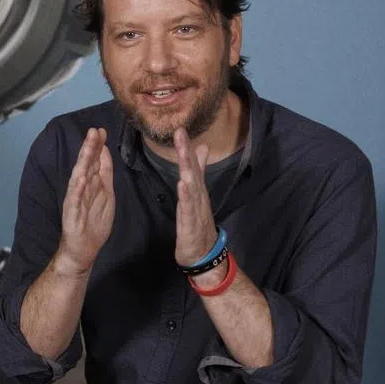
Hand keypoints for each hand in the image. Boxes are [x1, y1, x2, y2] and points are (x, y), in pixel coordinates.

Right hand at [56, 127, 114, 275]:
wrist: (84, 248)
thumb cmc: (94, 221)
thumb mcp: (106, 194)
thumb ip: (104, 173)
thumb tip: (104, 151)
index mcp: (91, 183)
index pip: (94, 161)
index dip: (98, 146)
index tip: (101, 131)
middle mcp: (82, 188)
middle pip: (86, 165)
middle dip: (90, 148)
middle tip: (94, 131)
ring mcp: (75, 199)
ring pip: (79, 177)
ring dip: (83, 162)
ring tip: (87, 148)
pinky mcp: (71, 213)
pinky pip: (74, 199)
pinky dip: (76, 189)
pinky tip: (79, 178)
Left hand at [173, 127, 217, 266]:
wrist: (204, 254)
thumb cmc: (198, 223)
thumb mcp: (196, 196)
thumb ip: (198, 173)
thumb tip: (202, 148)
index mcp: (196, 190)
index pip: (191, 165)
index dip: (186, 147)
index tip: (179, 129)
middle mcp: (198, 197)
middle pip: (192, 171)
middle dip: (186, 152)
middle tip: (180, 133)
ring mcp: (196, 210)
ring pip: (191, 187)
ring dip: (188, 170)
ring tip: (183, 154)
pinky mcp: (190, 224)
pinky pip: (188, 209)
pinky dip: (186, 196)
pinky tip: (182, 184)